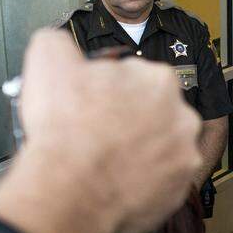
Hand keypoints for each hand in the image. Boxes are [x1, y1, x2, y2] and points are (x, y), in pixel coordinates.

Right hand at [0, 31, 202, 232]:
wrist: (69, 189)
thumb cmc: (64, 128)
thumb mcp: (48, 58)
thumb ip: (60, 42)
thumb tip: (60, 44)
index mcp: (159, 80)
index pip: (136, 78)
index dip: (111, 90)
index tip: (96, 103)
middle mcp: (183, 117)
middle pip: (154, 113)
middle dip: (130, 120)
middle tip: (101, 133)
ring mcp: (184, 156)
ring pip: (160, 149)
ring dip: (140, 151)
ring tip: (108, 160)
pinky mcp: (180, 190)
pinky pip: (162, 182)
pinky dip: (143, 182)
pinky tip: (118, 181)